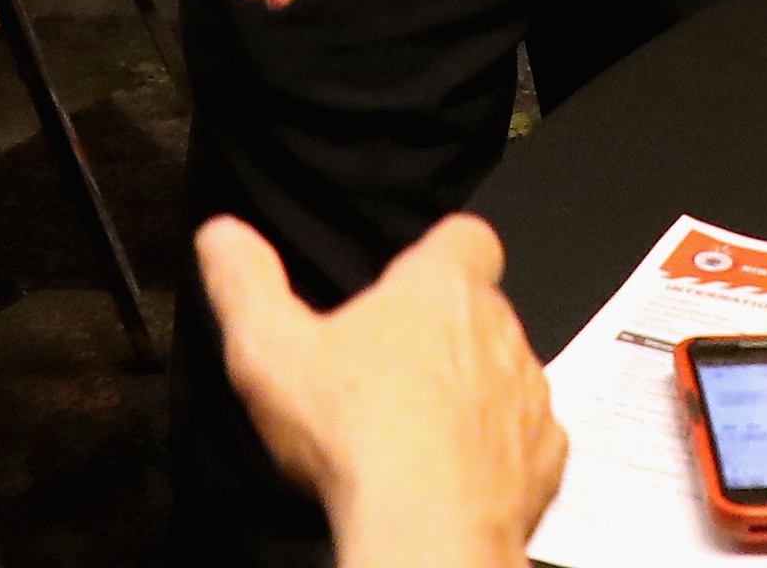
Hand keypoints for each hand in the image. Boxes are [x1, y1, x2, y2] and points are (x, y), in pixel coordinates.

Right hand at [197, 213, 566, 566]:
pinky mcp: (544, 462)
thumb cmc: (357, 436)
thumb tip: (222, 236)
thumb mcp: (268, 347)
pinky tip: (449, 473)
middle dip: (445, 330)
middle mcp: (500, 333)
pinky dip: (495, 452)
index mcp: (442, 288)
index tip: (410, 275)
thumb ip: (244, 281)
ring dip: (473, 391)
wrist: (425, 531)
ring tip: (415, 428)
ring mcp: (529, 399)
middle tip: (388, 368)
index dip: (441, 252)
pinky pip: (524, 442)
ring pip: (506, 376)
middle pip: (481, 311)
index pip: (467, 237)